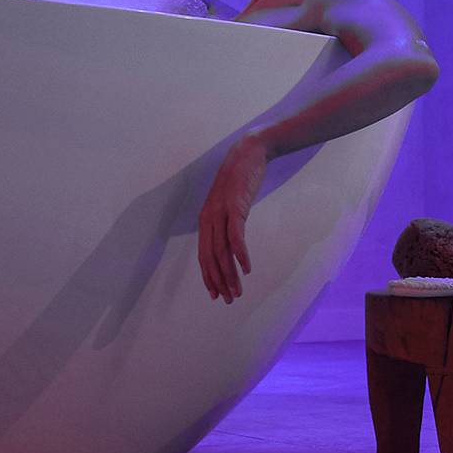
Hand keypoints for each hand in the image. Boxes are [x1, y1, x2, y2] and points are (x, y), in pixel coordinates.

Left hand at [198, 134, 269, 302]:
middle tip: (229, 299)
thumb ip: (228, 222)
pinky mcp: (235, 207)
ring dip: (230, 274)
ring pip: (222, 252)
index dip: (209, 277)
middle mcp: (209, 219)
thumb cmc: (240, 179)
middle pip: (211, 258)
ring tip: (238, 291)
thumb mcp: (230, 203)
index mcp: (206, 220)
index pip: (204, 256)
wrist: (248, 152)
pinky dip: (240, 255)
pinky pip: (236, 236)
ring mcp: (221, 213)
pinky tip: (246, 268)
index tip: (216, 294)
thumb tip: (232, 242)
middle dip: (219, 281)